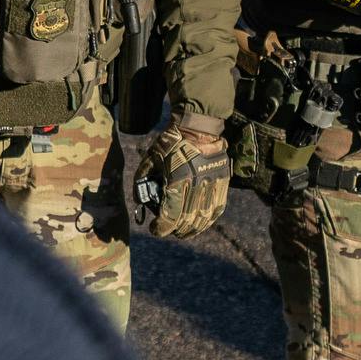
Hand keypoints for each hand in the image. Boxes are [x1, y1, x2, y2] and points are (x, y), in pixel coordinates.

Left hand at [137, 116, 232, 237]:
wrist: (198, 128)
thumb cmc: (171, 143)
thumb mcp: (150, 158)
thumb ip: (141, 179)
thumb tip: (138, 200)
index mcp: (178, 180)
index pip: (171, 216)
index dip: (161, 228)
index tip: (155, 229)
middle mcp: (196, 186)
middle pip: (186, 221)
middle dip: (174, 230)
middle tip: (166, 230)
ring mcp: (212, 185)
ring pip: (203, 218)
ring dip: (191, 229)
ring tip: (182, 231)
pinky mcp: (222, 183)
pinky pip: (217, 209)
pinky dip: (207, 220)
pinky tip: (199, 224)